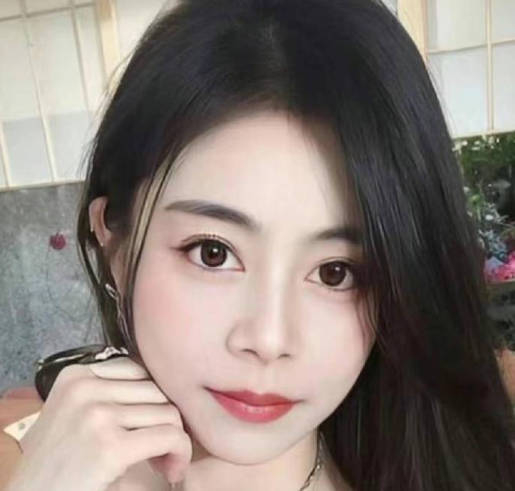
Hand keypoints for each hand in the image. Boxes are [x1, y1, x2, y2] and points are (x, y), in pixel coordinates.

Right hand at [6, 356, 191, 490]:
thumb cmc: (57, 463)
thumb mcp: (75, 413)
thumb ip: (110, 393)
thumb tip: (167, 383)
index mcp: (76, 375)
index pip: (140, 371)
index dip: (154, 399)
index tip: (150, 427)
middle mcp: (85, 388)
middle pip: (157, 391)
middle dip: (168, 420)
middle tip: (161, 450)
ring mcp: (96, 415)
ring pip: (169, 412)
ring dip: (176, 440)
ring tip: (164, 462)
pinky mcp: (109, 447)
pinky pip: (171, 437)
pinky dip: (180, 454)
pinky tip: (172, 470)